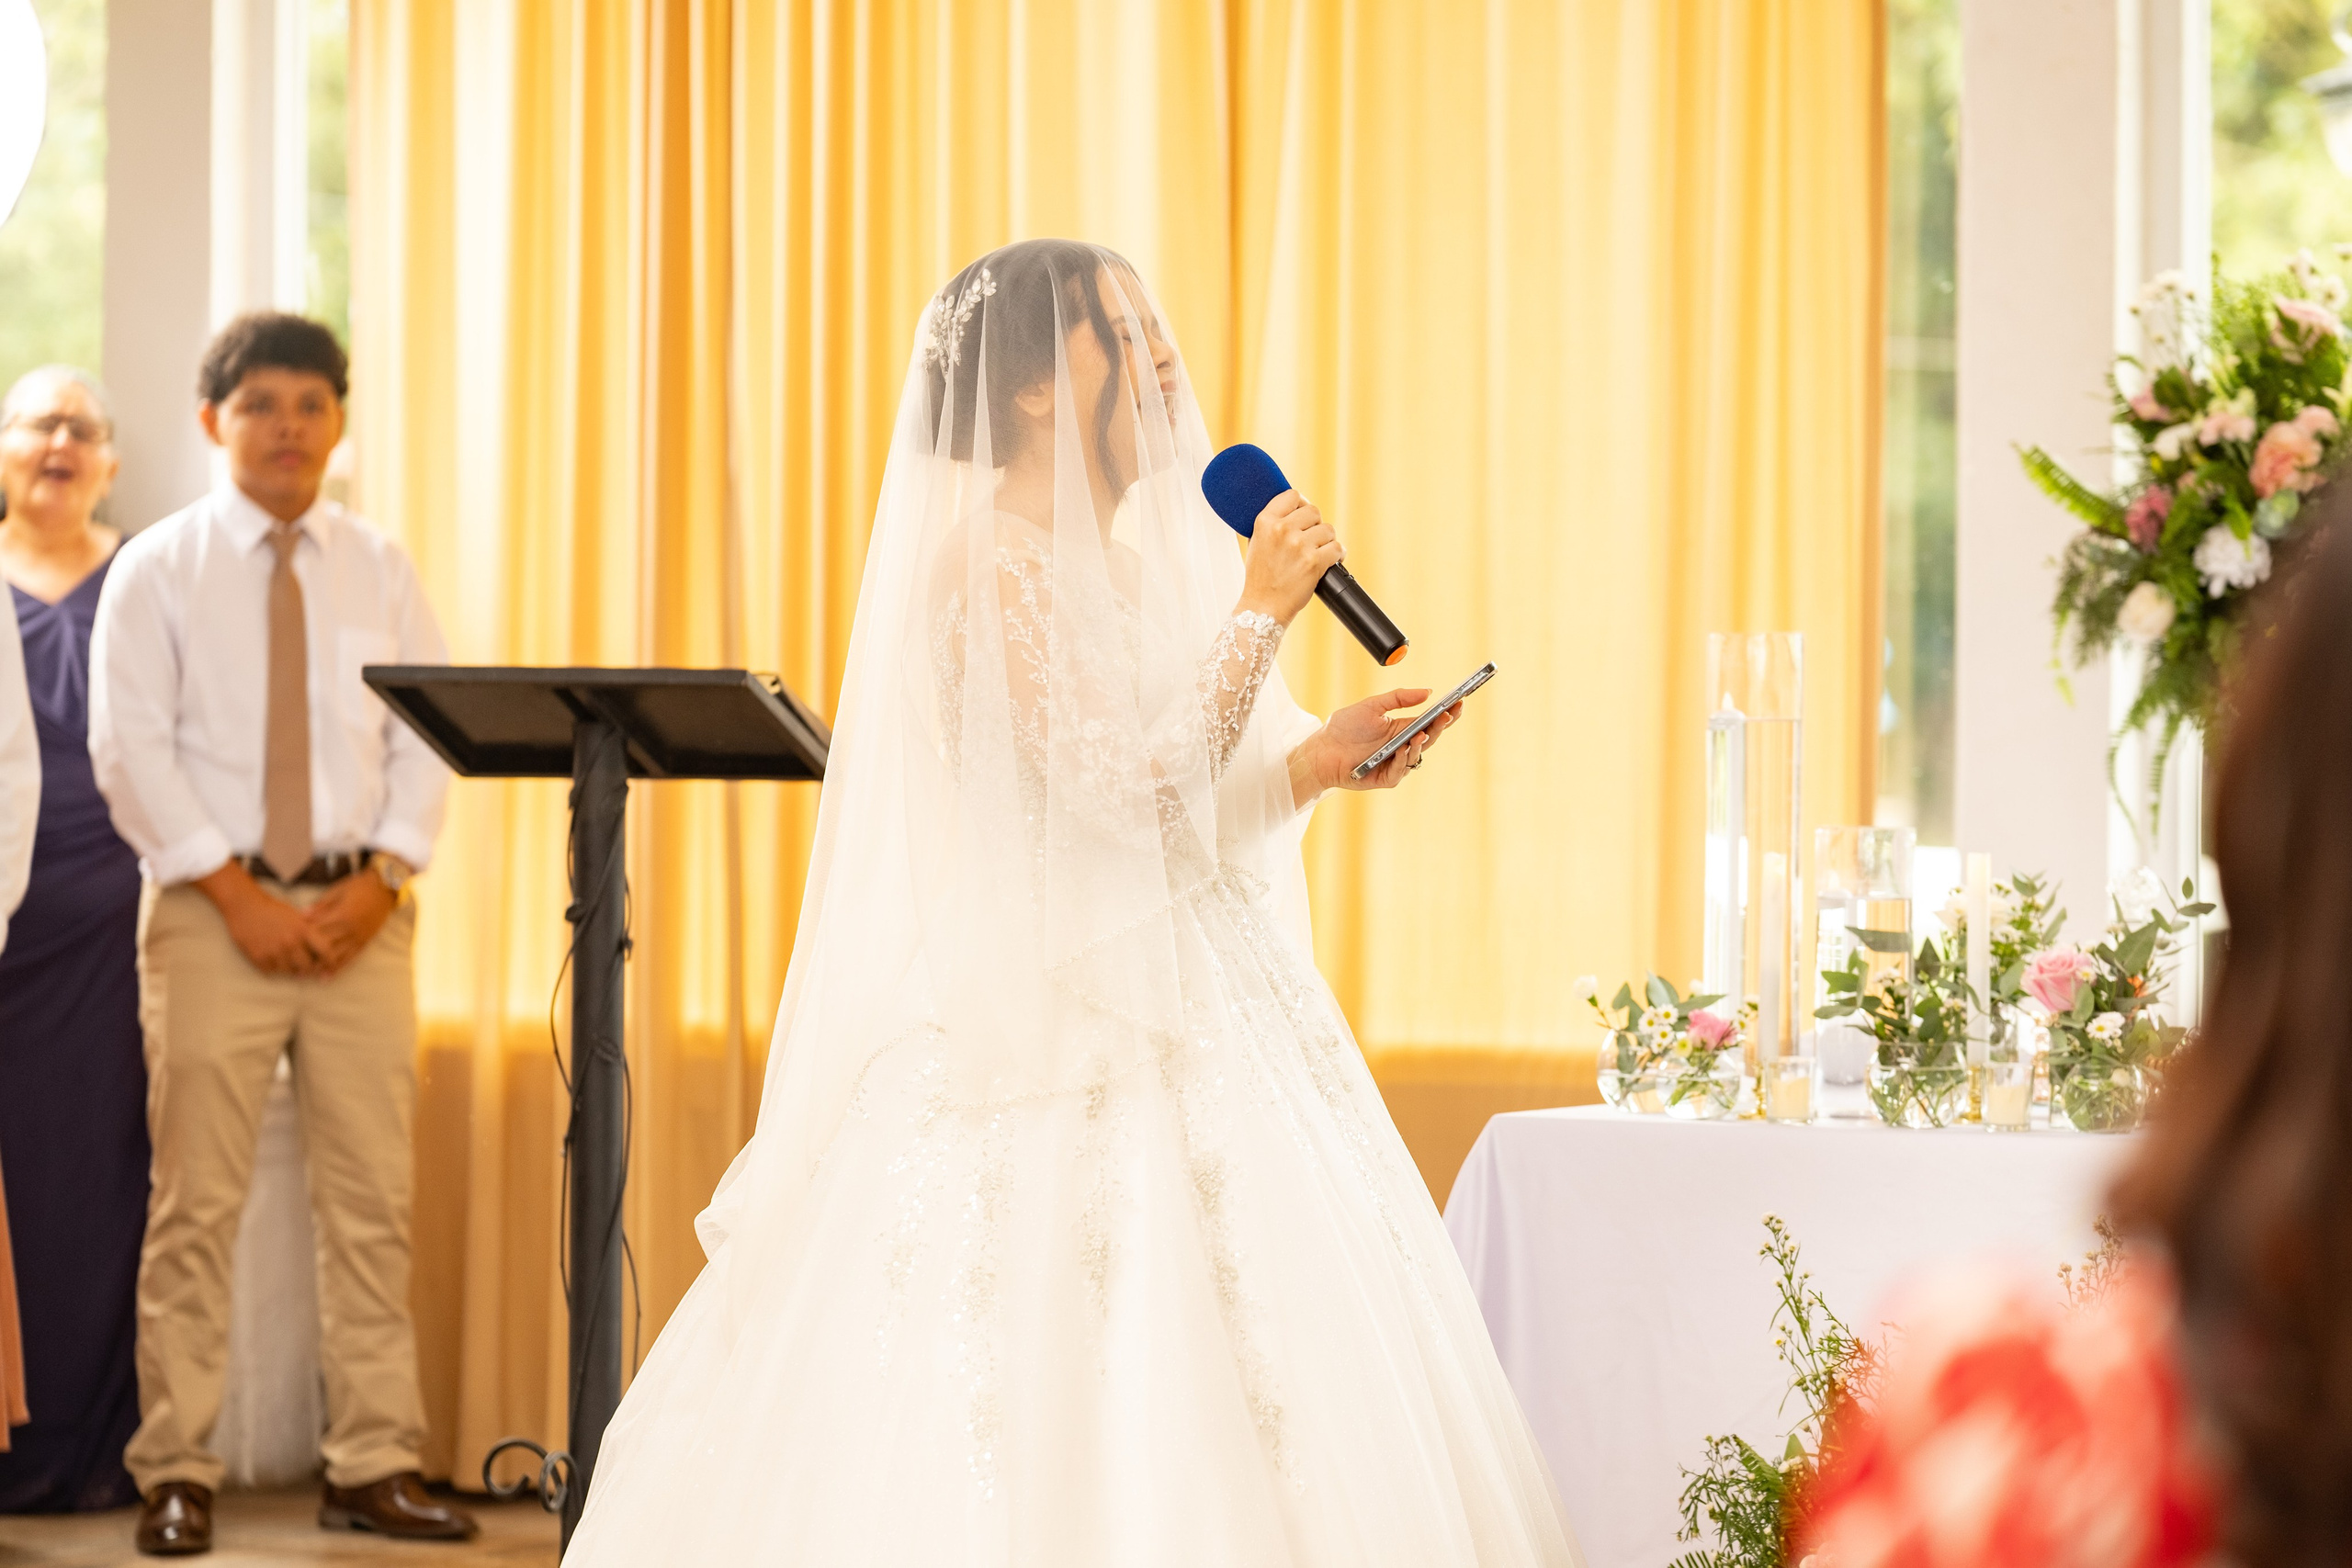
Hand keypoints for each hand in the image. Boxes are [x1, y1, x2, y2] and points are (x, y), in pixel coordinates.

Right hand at [194, 860, 321, 976]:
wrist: (244, 906)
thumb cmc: (272, 909)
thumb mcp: (296, 916)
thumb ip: (309, 929)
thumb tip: (326, 943)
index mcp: (303, 930)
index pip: (324, 951)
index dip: (330, 961)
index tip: (330, 967)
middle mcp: (291, 942)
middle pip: (307, 967)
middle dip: (307, 969)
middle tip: (304, 969)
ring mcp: (274, 951)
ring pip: (288, 971)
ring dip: (288, 969)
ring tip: (285, 962)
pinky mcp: (258, 957)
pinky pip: (270, 972)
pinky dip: (272, 968)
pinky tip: (270, 959)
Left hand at [303, 871, 397, 976]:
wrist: (385, 888)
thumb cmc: (360, 886)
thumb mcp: (338, 890)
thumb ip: (321, 905)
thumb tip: (302, 915)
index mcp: (342, 914)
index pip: (318, 929)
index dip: (304, 937)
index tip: (291, 944)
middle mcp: (350, 929)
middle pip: (326, 946)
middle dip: (310, 957)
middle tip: (295, 966)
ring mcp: (359, 936)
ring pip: (339, 955)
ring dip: (323, 967)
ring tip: (309, 976)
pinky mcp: (365, 941)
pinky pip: (351, 957)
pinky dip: (340, 967)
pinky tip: (330, 975)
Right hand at [1236, 489, 1341, 626]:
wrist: (1263, 607)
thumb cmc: (1261, 577)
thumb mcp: (1256, 541)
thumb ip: (1273, 522)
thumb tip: (1295, 507)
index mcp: (1265, 521)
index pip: (1292, 496)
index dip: (1300, 505)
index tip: (1302, 517)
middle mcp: (1282, 530)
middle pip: (1314, 511)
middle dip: (1315, 525)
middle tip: (1310, 540)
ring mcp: (1299, 546)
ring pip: (1328, 529)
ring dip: (1327, 541)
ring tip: (1318, 553)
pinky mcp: (1314, 562)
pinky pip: (1337, 548)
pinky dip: (1337, 555)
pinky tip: (1330, 561)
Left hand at [1294, 686, 1465, 796]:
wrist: (1322, 749)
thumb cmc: (1345, 727)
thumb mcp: (1373, 706)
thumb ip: (1399, 698)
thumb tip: (1428, 691)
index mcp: (1402, 728)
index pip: (1430, 721)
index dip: (1446, 713)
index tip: (1459, 701)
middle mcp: (1403, 746)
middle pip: (1430, 738)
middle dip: (1441, 726)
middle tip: (1448, 714)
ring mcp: (1396, 763)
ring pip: (1417, 755)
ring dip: (1422, 744)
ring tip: (1423, 733)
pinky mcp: (1386, 778)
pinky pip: (1400, 771)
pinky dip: (1403, 760)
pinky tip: (1403, 749)